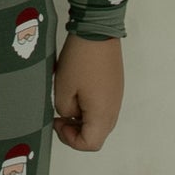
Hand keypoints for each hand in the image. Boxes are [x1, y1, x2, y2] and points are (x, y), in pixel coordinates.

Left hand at [52, 35, 122, 151]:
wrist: (97, 31)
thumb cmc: (80, 59)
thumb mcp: (62, 89)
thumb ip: (65, 110)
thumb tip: (71, 114)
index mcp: (102, 114)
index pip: (90, 144)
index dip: (70, 140)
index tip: (58, 123)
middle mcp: (114, 109)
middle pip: (97, 134)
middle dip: (76, 130)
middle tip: (60, 117)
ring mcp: (116, 96)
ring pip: (100, 120)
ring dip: (82, 118)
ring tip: (66, 101)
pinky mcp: (115, 86)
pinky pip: (103, 105)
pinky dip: (89, 106)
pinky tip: (76, 90)